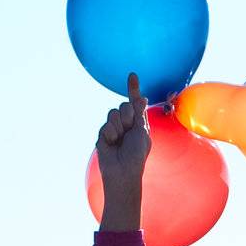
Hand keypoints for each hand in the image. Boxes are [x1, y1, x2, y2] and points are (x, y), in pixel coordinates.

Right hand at [95, 72, 150, 203]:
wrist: (123, 171)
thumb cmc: (137, 154)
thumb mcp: (141, 131)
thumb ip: (138, 113)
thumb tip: (142, 97)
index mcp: (139, 123)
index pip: (135, 103)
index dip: (133, 89)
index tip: (133, 75)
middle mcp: (126, 124)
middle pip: (123, 105)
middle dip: (127, 116)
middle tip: (129, 131)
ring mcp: (114, 129)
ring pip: (113, 113)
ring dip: (118, 125)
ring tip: (120, 140)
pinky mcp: (103, 135)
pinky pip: (105, 125)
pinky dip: (110, 134)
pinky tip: (112, 145)